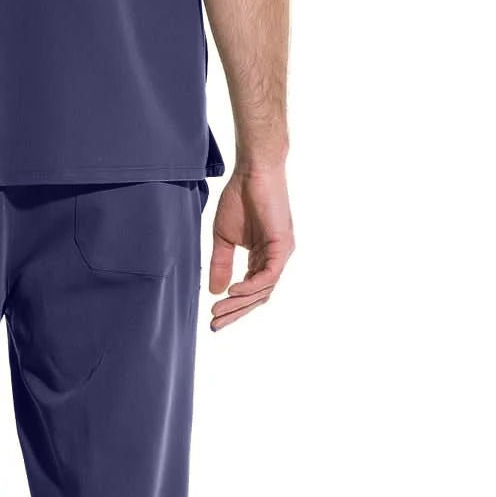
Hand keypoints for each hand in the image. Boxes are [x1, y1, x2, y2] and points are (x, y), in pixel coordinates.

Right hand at [207, 164, 292, 330]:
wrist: (252, 171)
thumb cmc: (239, 198)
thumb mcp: (223, 238)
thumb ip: (221, 264)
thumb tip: (215, 292)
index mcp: (262, 258)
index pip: (250, 291)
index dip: (232, 307)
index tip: (213, 319)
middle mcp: (275, 258)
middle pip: (258, 296)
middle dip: (235, 312)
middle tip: (215, 325)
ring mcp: (281, 253)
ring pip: (264, 289)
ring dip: (240, 302)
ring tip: (219, 311)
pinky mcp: (283, 244)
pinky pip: (269, 274)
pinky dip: (252, 285)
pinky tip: (234, 291)